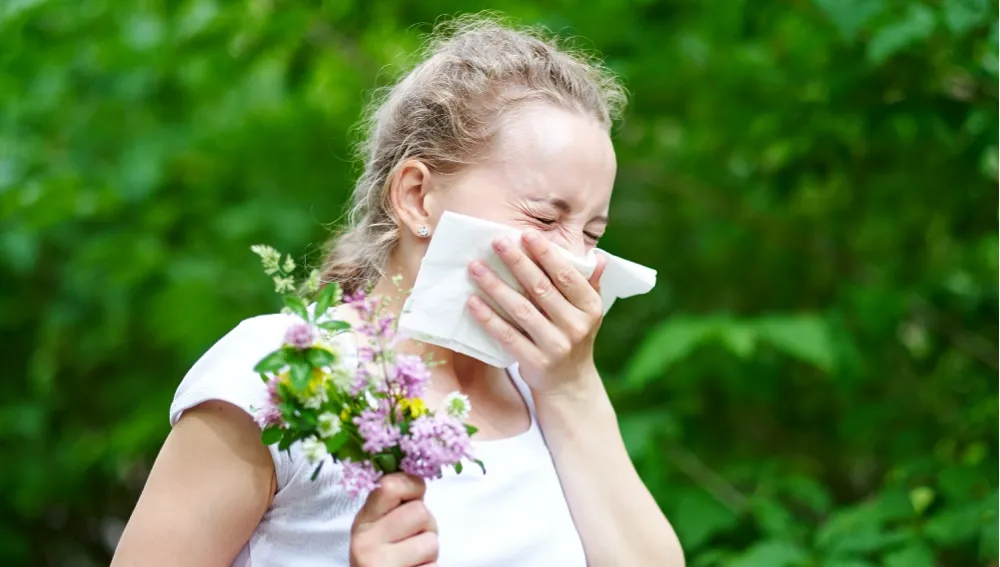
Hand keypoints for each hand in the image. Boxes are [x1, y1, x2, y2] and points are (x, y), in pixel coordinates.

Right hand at [350, 474, 438, 566]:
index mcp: (362, 522)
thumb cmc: (382, 555)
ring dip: (429, 550)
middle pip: (420, 512)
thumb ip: (393, 503)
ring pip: (431, 541)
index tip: (414, 495)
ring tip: (413, 558)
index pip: (390, 486)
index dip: (412, 486)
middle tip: (413, 537)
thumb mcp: (378, 526)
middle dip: (426, 524)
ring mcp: (382, 565)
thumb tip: (418, 477)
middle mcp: (367, 543)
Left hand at [467, 230, 605, 396]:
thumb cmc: (574, 336)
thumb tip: (597, 256)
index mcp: (590, 307)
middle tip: (497, 242)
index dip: (546, 254)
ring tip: (475, 268)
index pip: (566, 275)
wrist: (569, 384)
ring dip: (496, 286)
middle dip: (517, 262)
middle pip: (541, 288)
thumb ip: (590, 283)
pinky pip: (507, 335)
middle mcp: (576, 325)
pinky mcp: (535, 361)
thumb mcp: (589, 312)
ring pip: (521, 310)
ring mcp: (556, 345)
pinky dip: (488, 318)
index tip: (526, 234)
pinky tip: (472, 302)